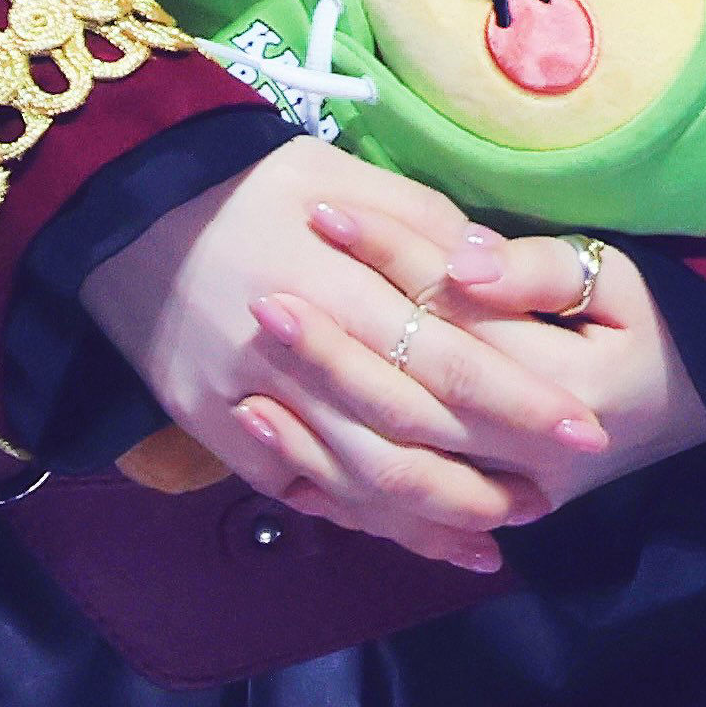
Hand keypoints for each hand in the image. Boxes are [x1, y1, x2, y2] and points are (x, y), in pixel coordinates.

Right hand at [78, 134, 605, 571]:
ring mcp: (246, 400)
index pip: (444, 357)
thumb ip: (421, 225)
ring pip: (356, 480)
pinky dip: (359, 519)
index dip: (518, 400)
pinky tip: (410, 534)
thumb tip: (493, 273)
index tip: (583, 426)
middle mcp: (292, 353)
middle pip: (407, 436)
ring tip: (499, 530)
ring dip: (435, 513)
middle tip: (557, 491)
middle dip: (490, 473)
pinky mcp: (214, 428)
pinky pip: (298, 490)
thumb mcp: (339, 172)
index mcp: (334, 279)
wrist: (121, 203)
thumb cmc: (249, 181)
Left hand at [286, 205, 705, 519]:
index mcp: (561, 389)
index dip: (391, 261)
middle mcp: (523, 453)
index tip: (325, 212)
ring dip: (317, 418)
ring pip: (391, 466)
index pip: (456, 319)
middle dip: (333, 345)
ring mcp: (499, 492)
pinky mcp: (480, 505)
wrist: (696, 404)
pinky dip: (329, 476)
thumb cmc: (656, 323)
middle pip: (411, 400)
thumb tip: (462, 263)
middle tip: (263, 295)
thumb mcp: (619, 279)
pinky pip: (393, 506)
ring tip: (252, 365)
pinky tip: (271, 439)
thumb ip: (538, 271)